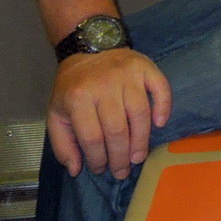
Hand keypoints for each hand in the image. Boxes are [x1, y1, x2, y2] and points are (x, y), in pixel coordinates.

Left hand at [48, 48, 171, 178]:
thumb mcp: (56, 114)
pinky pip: (161, 88)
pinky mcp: (145, 66)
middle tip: (123, 171)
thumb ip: (63, 144)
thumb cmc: (73, 87)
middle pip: (117, 129)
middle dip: (121, 157)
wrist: (88, 48)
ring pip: (139, 114)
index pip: (92, 138)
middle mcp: (104, 85)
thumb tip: (76, 170)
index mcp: (78, 98)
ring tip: (137, 157)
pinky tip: (159, 124)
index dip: (98, 159)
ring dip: (141, 141)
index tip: (101, 169)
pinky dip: (164, 107)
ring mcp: (127, 75)